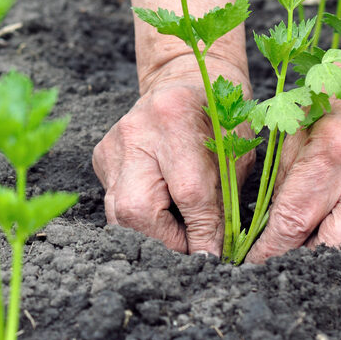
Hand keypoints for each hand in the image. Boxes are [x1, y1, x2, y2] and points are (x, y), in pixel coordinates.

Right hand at [95, 0, 249, 253]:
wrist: (184, 81)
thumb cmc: (222, 116)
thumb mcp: (238, 149)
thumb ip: (226, 198)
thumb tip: (217, 253)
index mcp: (176, 117)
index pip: (189, 193)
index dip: (203, 234)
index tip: (215, 258)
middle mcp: (135, 130)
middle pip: (136, 209)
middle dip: (166, 241)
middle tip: (192, 250)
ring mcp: (112, 144)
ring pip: (118, 213)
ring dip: (152, 235)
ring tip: (180, 236)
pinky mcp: (101, 157)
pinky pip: (115, 202)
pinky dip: (140, 219)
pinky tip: (163, 213)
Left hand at [245, 59, 340, 262]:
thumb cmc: (340, 105)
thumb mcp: (298, 132)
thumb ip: (285, 182)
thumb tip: (270, 231)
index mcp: (332, 154)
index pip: (294, 221)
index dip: (272, 250)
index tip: (256, 264)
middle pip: (335, 246)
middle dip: (307, 261)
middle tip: (287, 267)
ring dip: (340, 250)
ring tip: (319, 245)